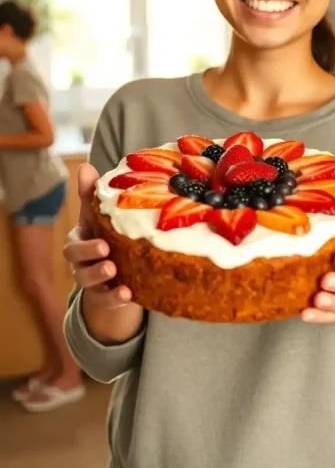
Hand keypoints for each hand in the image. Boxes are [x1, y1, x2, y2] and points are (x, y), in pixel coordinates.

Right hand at [63, 162, 132, 308]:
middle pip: (77, 265)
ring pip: (88, 284)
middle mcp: (81, 262)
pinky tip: (128, 294)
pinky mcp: (103, 296)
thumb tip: (85, 166)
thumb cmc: (106, 231)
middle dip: (92, 264)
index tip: (103, 244)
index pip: (74, 244)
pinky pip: (105, 301)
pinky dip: (114, 299)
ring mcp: (91, 281)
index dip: (85, 246)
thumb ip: (92, 193)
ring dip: (102, 282)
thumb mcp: (100, 214)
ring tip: (120, 281)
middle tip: (110, 261)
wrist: (118, 263)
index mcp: (80, 240)